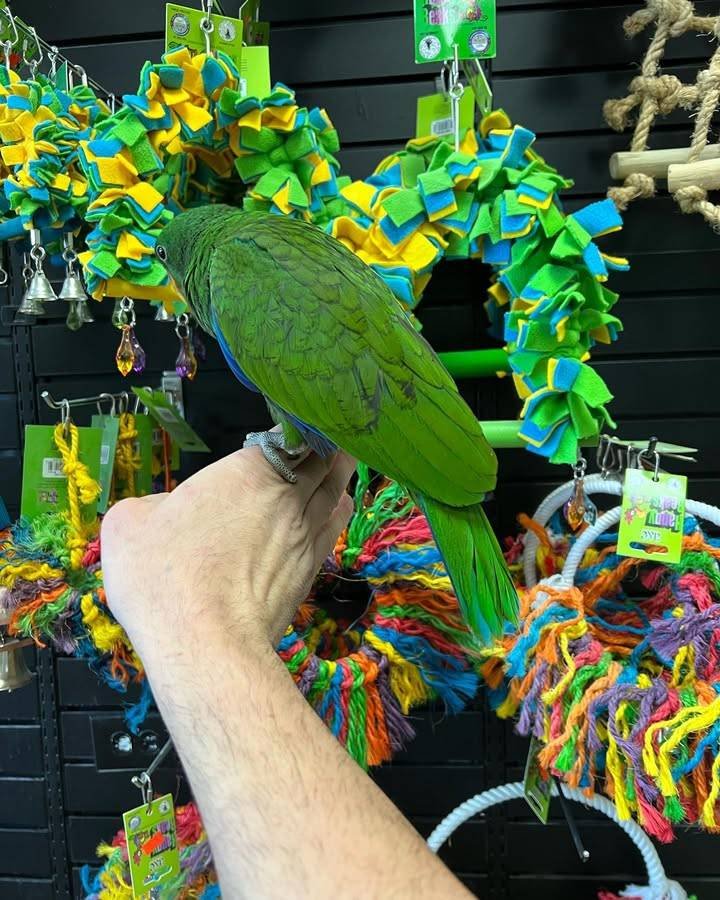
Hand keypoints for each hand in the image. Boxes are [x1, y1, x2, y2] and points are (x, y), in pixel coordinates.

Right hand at [101, 444, 354, 655]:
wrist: (206, 643)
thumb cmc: (164, 574)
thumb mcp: (130, 523)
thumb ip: (154, 503)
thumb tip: (167, 508)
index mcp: (250, 470)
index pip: (292, 434)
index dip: (296, 426)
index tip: (292, 424)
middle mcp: (289, 495)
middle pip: (326, 457)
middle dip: (327, 444)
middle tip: (326, 435)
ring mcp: (307, 533)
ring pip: (338, 491)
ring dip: (339, 474)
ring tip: (336, 464)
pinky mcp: (312, 569)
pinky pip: (334, 527)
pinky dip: (337, 511)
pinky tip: (334, 508)